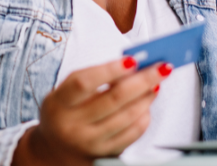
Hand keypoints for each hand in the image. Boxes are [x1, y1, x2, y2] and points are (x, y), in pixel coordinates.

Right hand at [13, 57, 171, 165]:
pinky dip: (144, 116)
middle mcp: (72, 125)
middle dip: (142, 81)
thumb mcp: (66, 92)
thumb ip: (93, 78)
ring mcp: (90, 142)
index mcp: (59, 103)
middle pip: (113, 99)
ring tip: (156, 84)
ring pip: (127, 117)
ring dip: (146, 97)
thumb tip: (132, 65)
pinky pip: (132, 134)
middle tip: (160, 68)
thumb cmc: (66, 112)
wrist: (56, 150)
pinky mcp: (105, 154)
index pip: (84, 83)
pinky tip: (146, 105)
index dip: (109, 70)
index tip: (132, 60)